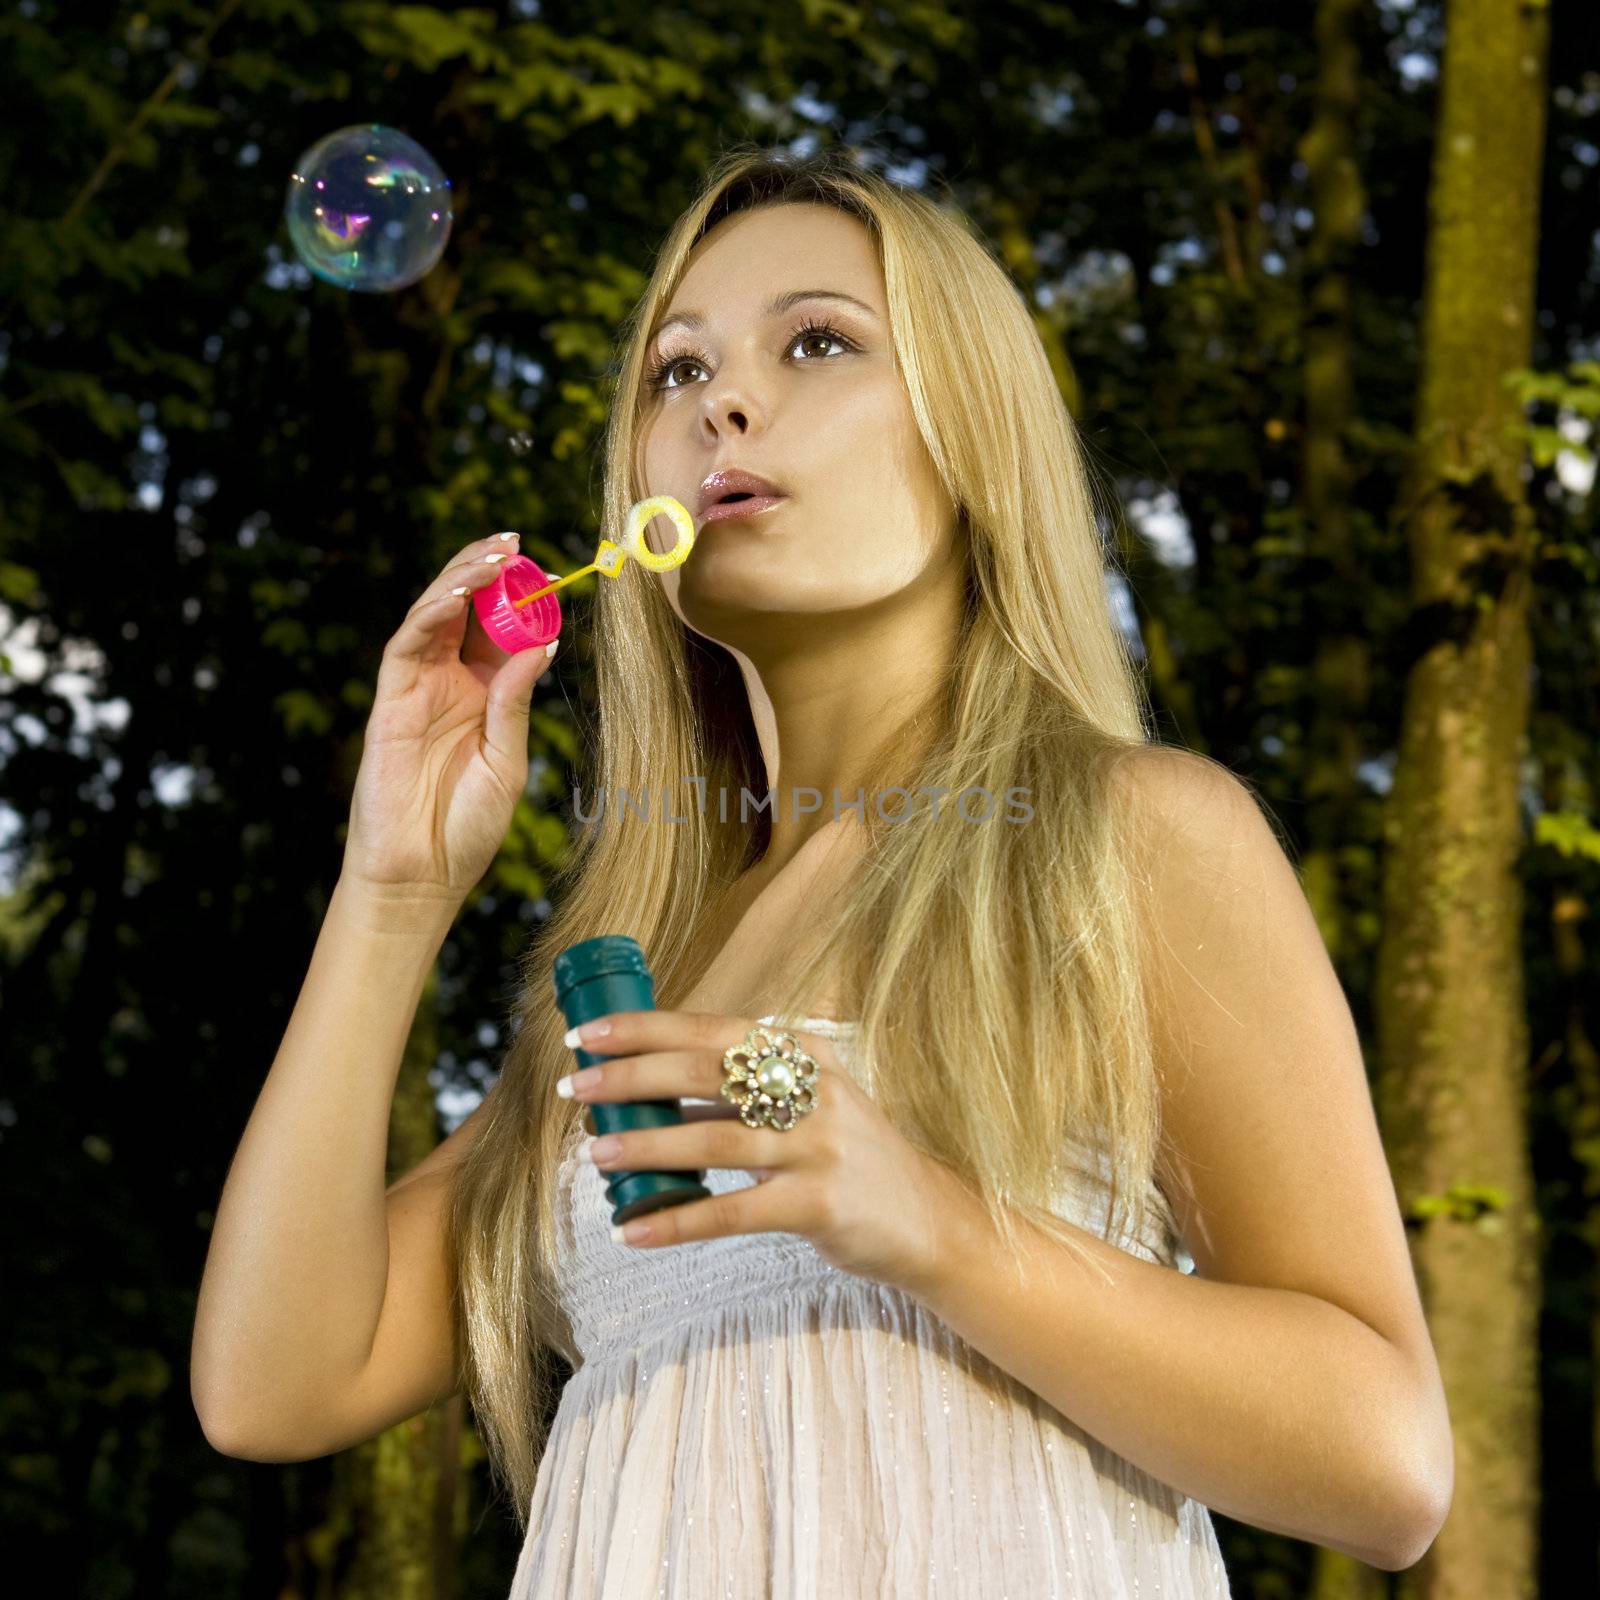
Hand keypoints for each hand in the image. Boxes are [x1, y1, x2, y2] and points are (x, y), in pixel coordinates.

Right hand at [343, 531, 557, 895]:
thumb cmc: (468, 825)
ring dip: (461, 580)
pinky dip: (429, 615)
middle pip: (466, 612)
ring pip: (435, 616)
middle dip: (488, 572)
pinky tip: (456, 594)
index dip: (520, 599)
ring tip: (493, 556)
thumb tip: (540, 645)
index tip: (550, 574)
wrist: (422, 873)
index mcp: (484, 695)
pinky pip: (406, 646)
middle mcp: (449, 684)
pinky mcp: (389, 701)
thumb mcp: (508, 760)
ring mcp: (417, 689)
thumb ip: (515, 702)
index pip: (500, 631)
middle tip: (515, 543)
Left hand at [562, 1009, 973, 1298]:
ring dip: (648, 1145)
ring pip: (715, 1141)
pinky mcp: (820, 1205)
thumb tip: (650, 1084)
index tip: (589, 1032)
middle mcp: (814, 1089)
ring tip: (595, 1153)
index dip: (646, 1028)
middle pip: (707, 1074)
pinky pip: (735, 1213)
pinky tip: (635, 1231)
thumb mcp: (807, 1100)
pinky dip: (679, 1222)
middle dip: (633, 1077)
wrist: (927, 1217)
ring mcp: (820, 1146)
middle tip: (576, 1086)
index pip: (712, 1028)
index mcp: (804, 1053)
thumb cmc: (848, 1155)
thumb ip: (744, 1087)